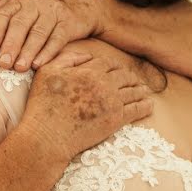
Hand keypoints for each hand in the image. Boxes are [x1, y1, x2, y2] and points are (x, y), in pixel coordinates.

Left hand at [0, 0, 106, 71]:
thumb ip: (5, 11)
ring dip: (28, 52)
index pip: (5, 14)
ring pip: (39, 33)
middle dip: (11, 45)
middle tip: (3, 63)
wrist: (82, 2)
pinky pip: (57, 39)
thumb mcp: (24, 4)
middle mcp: (36, 3)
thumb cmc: (44, 10)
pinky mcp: (69, 22)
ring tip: (19, 68)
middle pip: (21, 24)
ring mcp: (54, 12)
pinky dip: (47, 52)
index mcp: (20, 0)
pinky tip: (38, 64)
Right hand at [20, 51, 152, 162]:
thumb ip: (67, 58)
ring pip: (133, 91)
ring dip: (140, 89)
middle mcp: (104, 84)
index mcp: (89, 71)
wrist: (48, 135)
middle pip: (124, 75)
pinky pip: (137, 109)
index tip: (116, 69)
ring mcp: (112, 102)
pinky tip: (149, 105)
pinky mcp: (116, 120)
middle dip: (130, 76)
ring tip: (144, 91)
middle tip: (133, 80)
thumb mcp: (47, 72)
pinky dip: (145, 106)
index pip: (107, 63)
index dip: (113, 65)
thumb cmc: (43, 105)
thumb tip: (86, 55)